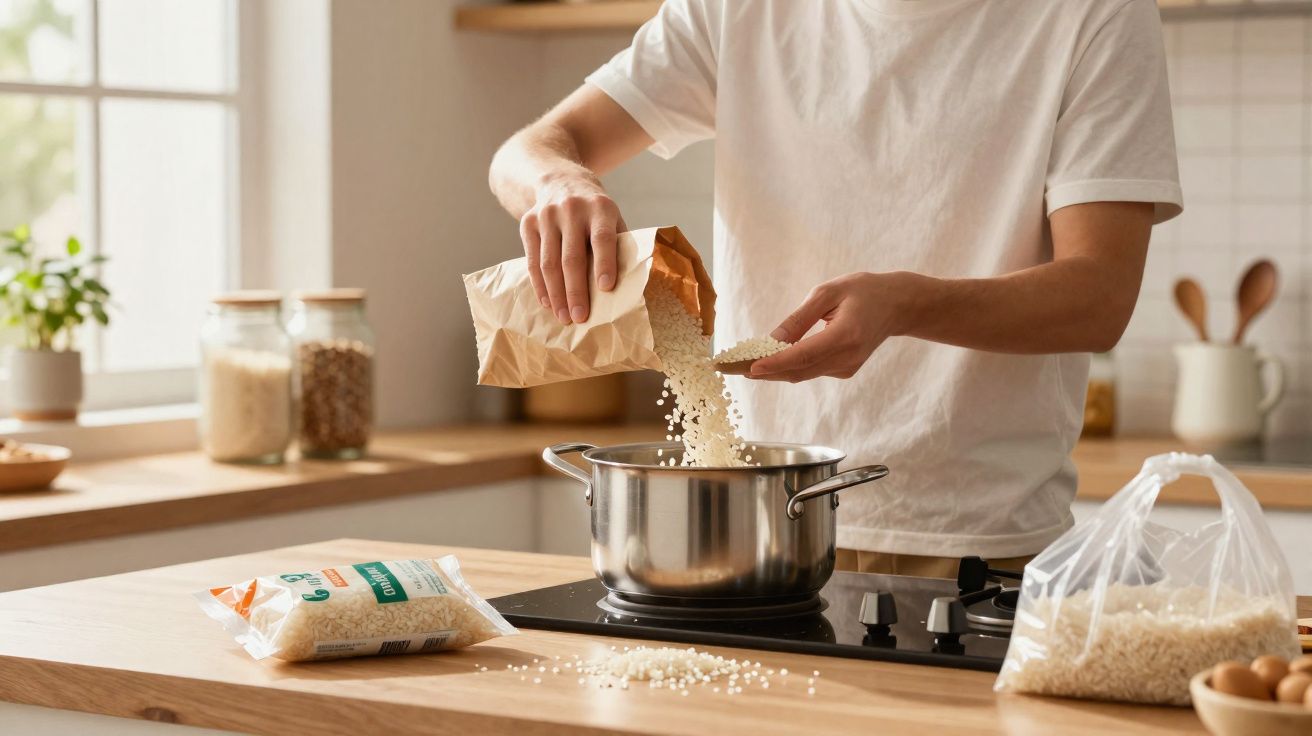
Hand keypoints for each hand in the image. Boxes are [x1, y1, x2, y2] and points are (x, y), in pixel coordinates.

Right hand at [520, 175, 623, 324]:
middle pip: (572, 256)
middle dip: (576, 290)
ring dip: (556, 294)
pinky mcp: (528, 223)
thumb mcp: (612, 217)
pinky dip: (540, 285)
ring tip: (564, 317)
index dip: (605, 263)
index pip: (603, 238)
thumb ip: (619, 244)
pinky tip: (548, 303)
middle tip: (580, 317)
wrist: (559, 179)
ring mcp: (547, 215)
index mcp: (600, 207)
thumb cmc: (594, 211)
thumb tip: (628, 286)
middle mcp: (572, 209)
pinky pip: (532, 260)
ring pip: (549, 262)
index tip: (606, 289)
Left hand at [749, 272, 916, 381]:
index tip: (748, 368)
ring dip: (770, 371)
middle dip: (760, 370)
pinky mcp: (844, 370)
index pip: (803, 355)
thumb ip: (799, 318)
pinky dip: (786, 367)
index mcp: (846, 335)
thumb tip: (771, 339)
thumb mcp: (828, 293)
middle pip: (797, 371)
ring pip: (800, 374)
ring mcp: (846, 368)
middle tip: (728, 367)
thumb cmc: (863, 291)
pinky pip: (809, 371)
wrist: (897, 306)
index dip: (774, 363)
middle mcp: (847, 358)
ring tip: (737, 364)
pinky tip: (766, 359)